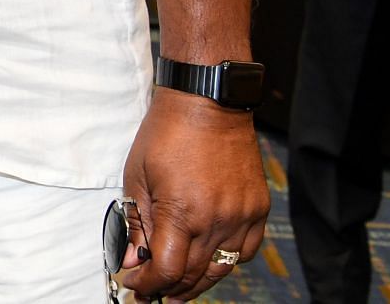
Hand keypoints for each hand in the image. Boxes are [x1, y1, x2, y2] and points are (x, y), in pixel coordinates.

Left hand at [118, 90, 267, 300]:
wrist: (208, 103)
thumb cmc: (167, 134)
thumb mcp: (137, 176)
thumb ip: (136, 223)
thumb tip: (131, 260)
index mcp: (182, 212)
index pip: (167, 270)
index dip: (148, 284)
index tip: (135, 284)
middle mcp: (216, 220)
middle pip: (194, 275)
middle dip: (168, 288)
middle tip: (152, 293)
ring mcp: (241, 216)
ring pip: (221, 268)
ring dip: (197, 283)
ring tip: (178, 289)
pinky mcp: (257, 209)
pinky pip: (245, 251)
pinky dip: (225, 262)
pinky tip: (209, 262)